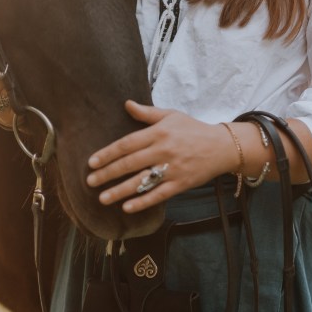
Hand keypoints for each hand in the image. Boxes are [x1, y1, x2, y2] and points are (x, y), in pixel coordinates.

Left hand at [86, 101, 236, 212]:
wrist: (221, 146)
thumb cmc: (193, 129)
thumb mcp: (171, 115)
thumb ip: (147, 113)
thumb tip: (126, 104)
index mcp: (159, 132)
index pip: (127, 144)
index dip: (108, 153)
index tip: (91, 162)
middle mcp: (163, 150)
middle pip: (130, 163)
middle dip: (107, 173)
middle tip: (90, 181)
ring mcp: (172, 168)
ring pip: (142, 181)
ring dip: (120, 191)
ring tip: (102, 198)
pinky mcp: (181, 184)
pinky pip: (159, 194)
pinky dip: (143, 201)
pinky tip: (127, 207)